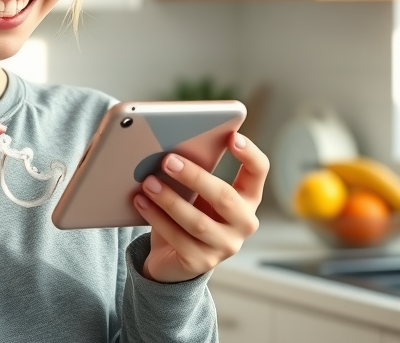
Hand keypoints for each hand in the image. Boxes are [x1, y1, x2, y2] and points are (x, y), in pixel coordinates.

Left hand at [133, 132, 268, 283]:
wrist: (172, 258)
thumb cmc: (187, 213)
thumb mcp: (195, 192)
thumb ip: (194, 172)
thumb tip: (172, 147)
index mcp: (246, 198)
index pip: (258, 171)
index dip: (249, 154)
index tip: (232, 136)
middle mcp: (243, 223)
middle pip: (225, 197)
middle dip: (195, 177)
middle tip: (168, 160)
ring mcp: (225, 246)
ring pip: (198, 222)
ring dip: (170, 199)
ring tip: (148, 182)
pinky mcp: (201, 264)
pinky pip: (178, 239)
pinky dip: (156, 218)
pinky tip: (142, 201)